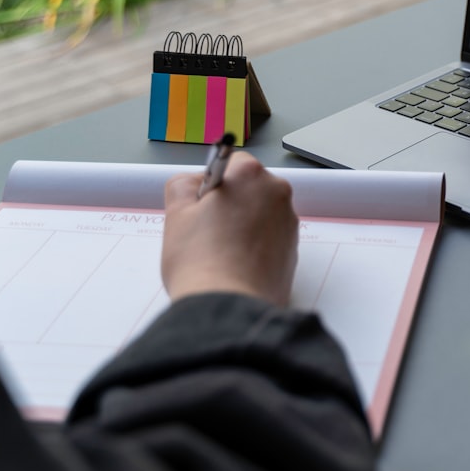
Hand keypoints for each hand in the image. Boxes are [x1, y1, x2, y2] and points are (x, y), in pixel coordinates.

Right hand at [161, 153, 297, 306]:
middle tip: (206, 232)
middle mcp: (278, 194)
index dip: (210, 185)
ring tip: (220, 253)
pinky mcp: (293, 251)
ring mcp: (289, 223)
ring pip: (259, 215)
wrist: (229, 308)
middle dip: (229, 204)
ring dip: (242, 226)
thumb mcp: (176, 213)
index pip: (229, 163)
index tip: (200, 207)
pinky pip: (269, 239)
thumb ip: (184, 185)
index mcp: (251, 176)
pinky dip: (254, 247)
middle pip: (248, 188)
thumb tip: (196, 183)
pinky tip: (235, 265)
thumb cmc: (202, 262)